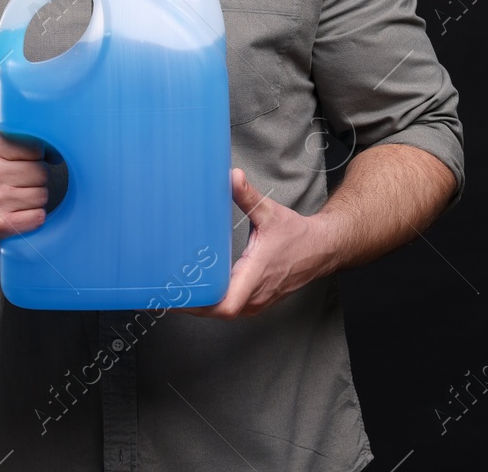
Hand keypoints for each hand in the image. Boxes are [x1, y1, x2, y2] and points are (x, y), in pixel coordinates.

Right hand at [0, 129, 48, 244]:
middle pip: (40, 173)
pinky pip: (37, 217)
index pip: (35, 148)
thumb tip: (36, 122)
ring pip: (42, 195)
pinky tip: (20, 210)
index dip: (36, 155)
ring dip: (35, 196)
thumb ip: (6, 127)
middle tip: (22, 179)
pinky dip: (34, 215)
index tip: (31, 159)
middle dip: (36, 176)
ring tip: (19, 194)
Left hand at [176, 168, 336, 318]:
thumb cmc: (296, 234)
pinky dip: (214, 303)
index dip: (202, 304)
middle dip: (193, 303)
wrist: (321, 249)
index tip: (181, 293)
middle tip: (167, 289)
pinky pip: (231, 308)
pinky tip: (200, 290)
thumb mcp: (270, 212)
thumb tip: (233, 176)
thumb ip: (248, 196)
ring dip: (202, 304)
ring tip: (178, 290)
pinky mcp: (258, 301)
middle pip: (218, 311)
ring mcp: (258, 301)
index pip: (227, 305)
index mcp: (256, 274)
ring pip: (224, 312)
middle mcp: (256, 294)